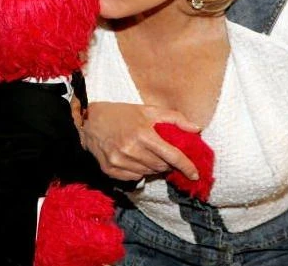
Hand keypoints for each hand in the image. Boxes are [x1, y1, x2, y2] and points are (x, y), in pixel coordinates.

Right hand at [82, 102, 199, 181]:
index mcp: (143, 133)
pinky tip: (136, 160)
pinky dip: (139, 171)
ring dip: (154, 168)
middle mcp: (131, 149)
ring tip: (149, 155)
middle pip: (161, 166)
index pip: (172, 155)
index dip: (186, 166)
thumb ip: (174, 118)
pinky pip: (134, 178)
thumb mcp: (148, 110)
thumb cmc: (122, 113)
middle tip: (166, 155)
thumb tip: (197, 129)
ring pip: (148, 173)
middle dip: (168, 163)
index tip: (195, 174)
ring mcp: (119, 161)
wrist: (90, 121)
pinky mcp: (110, 170)